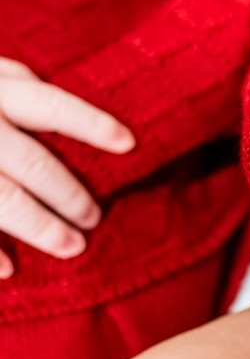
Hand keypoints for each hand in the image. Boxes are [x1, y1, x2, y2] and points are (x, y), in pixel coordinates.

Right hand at [0, 57, 134, 276]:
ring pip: (3, 197)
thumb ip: (23, 90)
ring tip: (72, 246)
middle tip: (94, 218)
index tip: (128, 144)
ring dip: (40, 227)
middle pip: (32, 162)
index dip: (90, 123)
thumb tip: (89, 118)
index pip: (49, 106)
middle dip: (69, 195)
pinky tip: (10, 269)